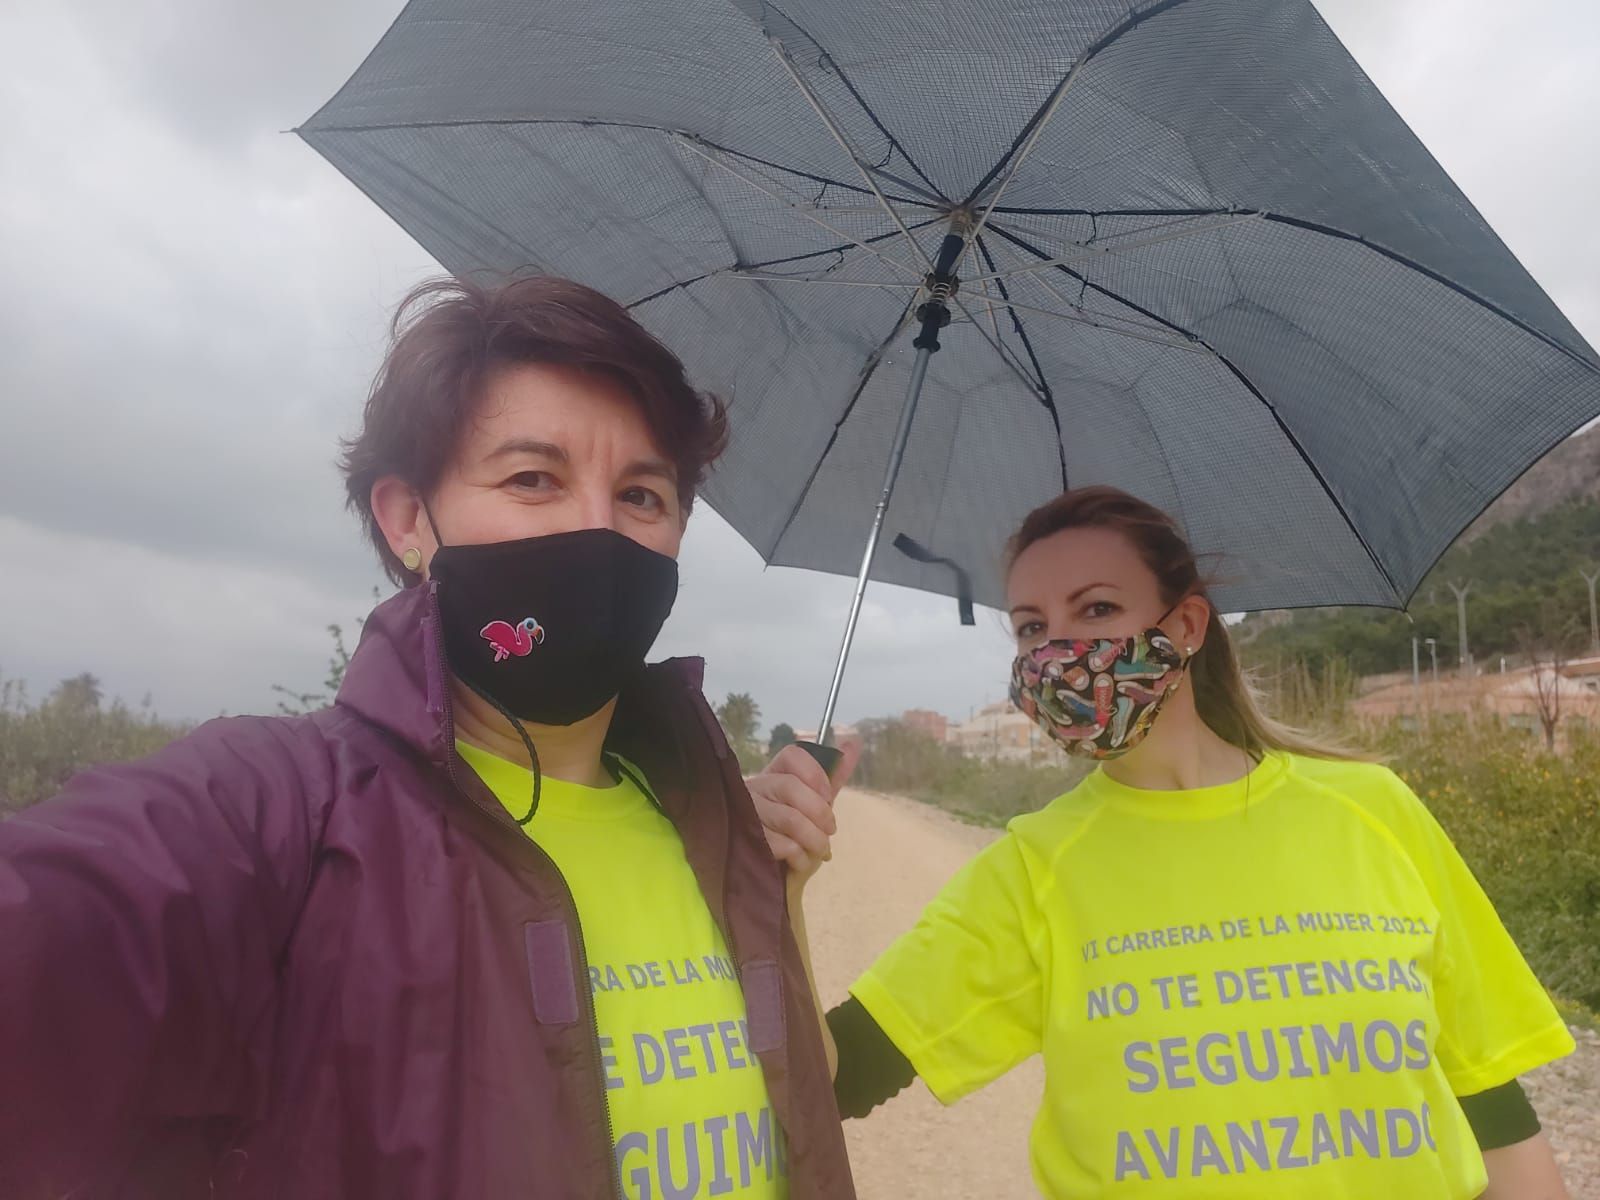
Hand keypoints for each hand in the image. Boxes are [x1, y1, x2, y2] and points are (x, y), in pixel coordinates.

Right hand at [746, 741, 859, 884]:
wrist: (780, 880)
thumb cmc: (798, 838)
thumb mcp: (818, 805)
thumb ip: (833, 776)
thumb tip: (853, 741)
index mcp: (775, 774)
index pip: (792, 755)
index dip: (815, 774)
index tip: (828, 796)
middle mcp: (755, 788)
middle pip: (791, 787)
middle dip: (820, 814)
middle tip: (828, 832)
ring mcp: (746, 814)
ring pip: (789, 818)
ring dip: (814, 840)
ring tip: (818, 851)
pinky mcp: (745, 841)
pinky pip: (781, 843)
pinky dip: (800, 857)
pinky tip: (799, 861)